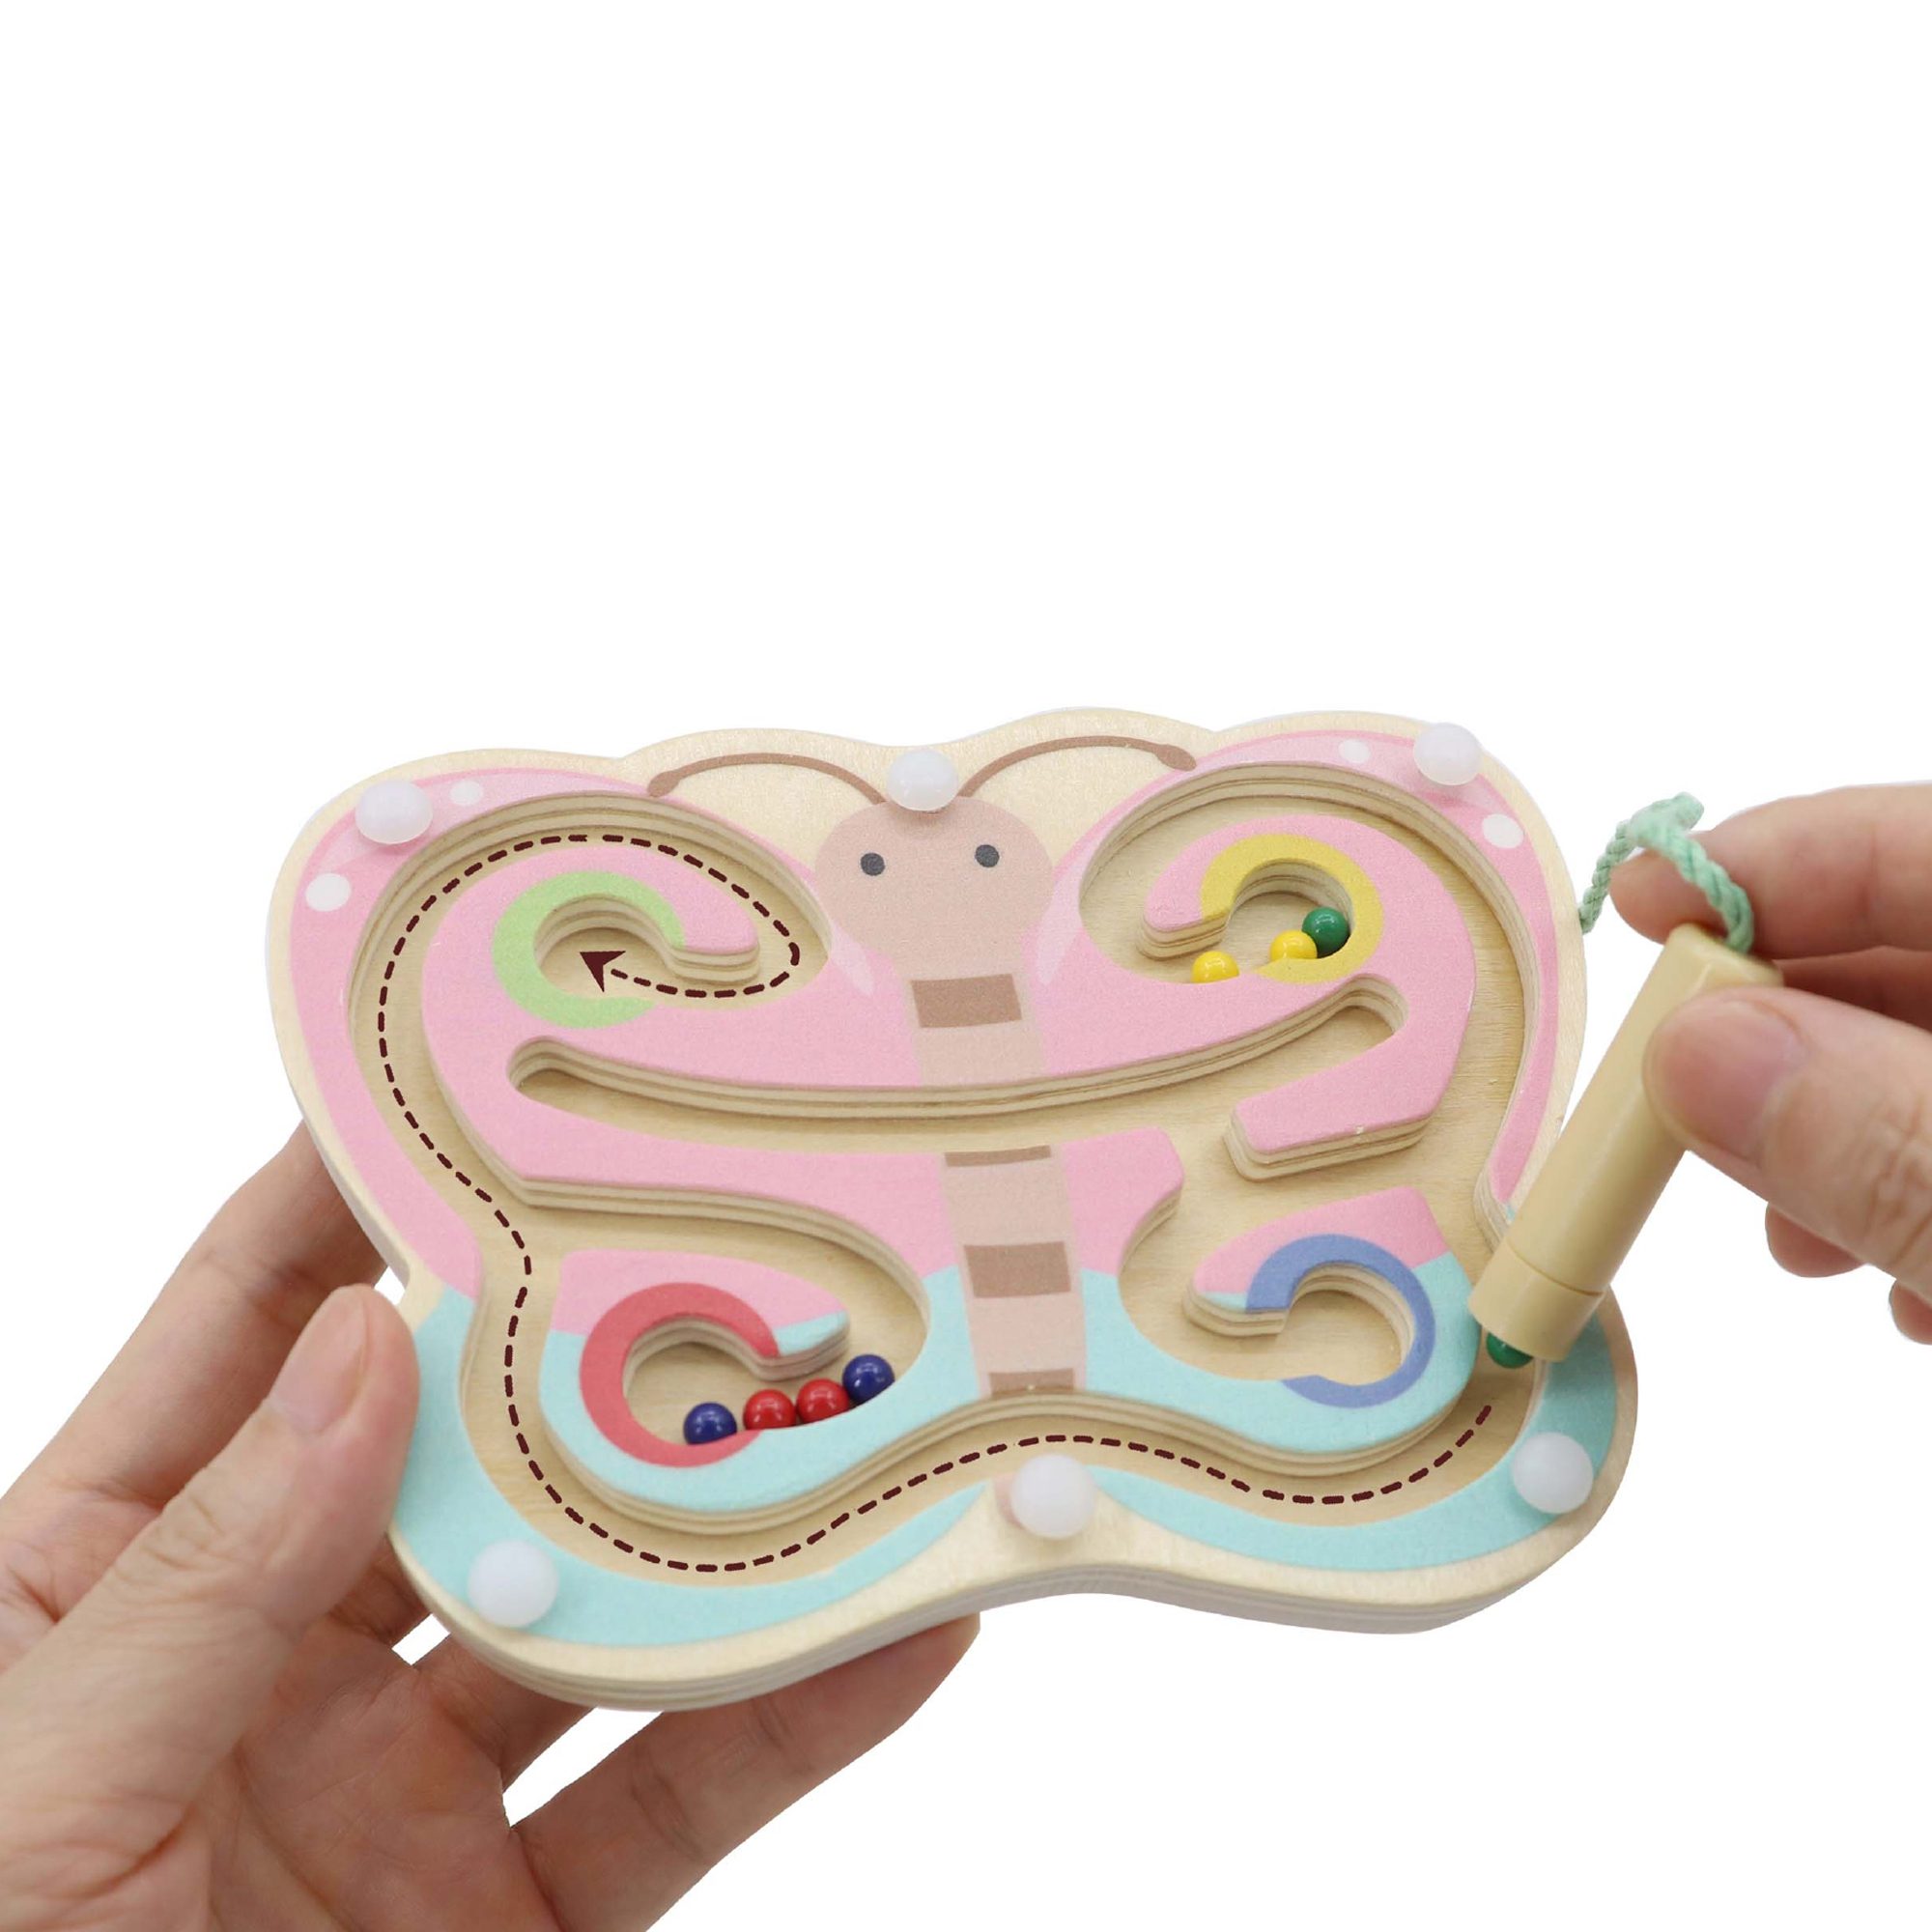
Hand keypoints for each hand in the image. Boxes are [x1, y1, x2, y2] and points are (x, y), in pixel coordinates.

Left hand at [0, 1135, 974, 1929]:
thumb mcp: (33, 1797)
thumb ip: (204, 1581)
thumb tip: (364, 1346)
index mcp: (105, 1584)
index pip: (248, 1337)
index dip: (352, 1201)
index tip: (478, 1079)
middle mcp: (269, 1657)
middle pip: (457, 1454)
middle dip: (586, 1347)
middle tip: (724, 1225)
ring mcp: (399, 1789)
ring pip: (595, 1617)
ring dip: (722, 1527)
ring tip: (850, 1415)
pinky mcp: (511, 1920)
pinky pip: (670, 1797)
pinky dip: (793, 1717)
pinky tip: (891, 1630)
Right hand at [1612, 782, 1931, 1338]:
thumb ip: (1892, 1145)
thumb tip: (1695, 1053)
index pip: (1926, 844)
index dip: (1775, 861)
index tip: (1635, 909)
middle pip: (1925, 954)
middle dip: (1788, 1026)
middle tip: (1675, 1110)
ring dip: (1840, 1130)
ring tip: (1795, 1243)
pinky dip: (1916, 1190)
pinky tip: (1906, 1286)